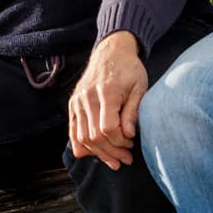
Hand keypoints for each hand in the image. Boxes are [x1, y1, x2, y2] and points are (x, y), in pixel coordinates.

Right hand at [68, 32, 147, 168]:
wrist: (111, 52)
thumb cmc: (129, 70)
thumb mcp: (139, 87)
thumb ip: (132, 111)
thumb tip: (128, 135)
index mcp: (106, 92)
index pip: (107, 128)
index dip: (120, 142)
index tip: (131, 143)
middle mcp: (87, 97)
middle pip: (94, 136)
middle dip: (111, 152)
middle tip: (126, 158)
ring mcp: (77, 101)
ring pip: (82, 137)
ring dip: (98, 153)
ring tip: (114, 160)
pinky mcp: (73, 104)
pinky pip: (73, 130)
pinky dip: (82, 146)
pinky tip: (94, 154)